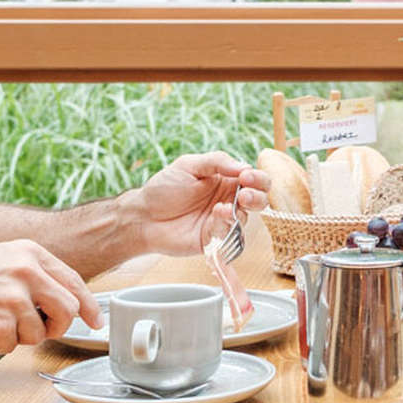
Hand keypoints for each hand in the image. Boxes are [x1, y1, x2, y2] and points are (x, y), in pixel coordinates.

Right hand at [0, 240, 101, 353]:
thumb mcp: (2, 261)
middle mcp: (26, 271)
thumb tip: (68, 298)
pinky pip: (13, 345)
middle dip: (58, 326)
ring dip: (20, 336)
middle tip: (41, 330)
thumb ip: (35, 274)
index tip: (95, 320)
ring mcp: (13, 298)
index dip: (88, 304)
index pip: (73, 280)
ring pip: (40, 332)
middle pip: (67, 309)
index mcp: (29, 253)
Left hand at [127, 152, 270, 256]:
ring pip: (248, 219)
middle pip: (259, 200)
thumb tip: (243, 166)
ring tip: (224, 207)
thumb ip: (217, 162)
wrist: (143, 216)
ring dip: (242, 212)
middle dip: (258, 196)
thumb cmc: (163, 188)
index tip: (246, 176)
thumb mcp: (188, 165)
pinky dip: (227, 226)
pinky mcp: (215, 240)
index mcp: (226, 180)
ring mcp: (222, 222)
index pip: (254, 179)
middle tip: (245, 194)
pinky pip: (230, 236)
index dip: (257, 177)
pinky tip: (215, 217)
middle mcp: (229, 200)